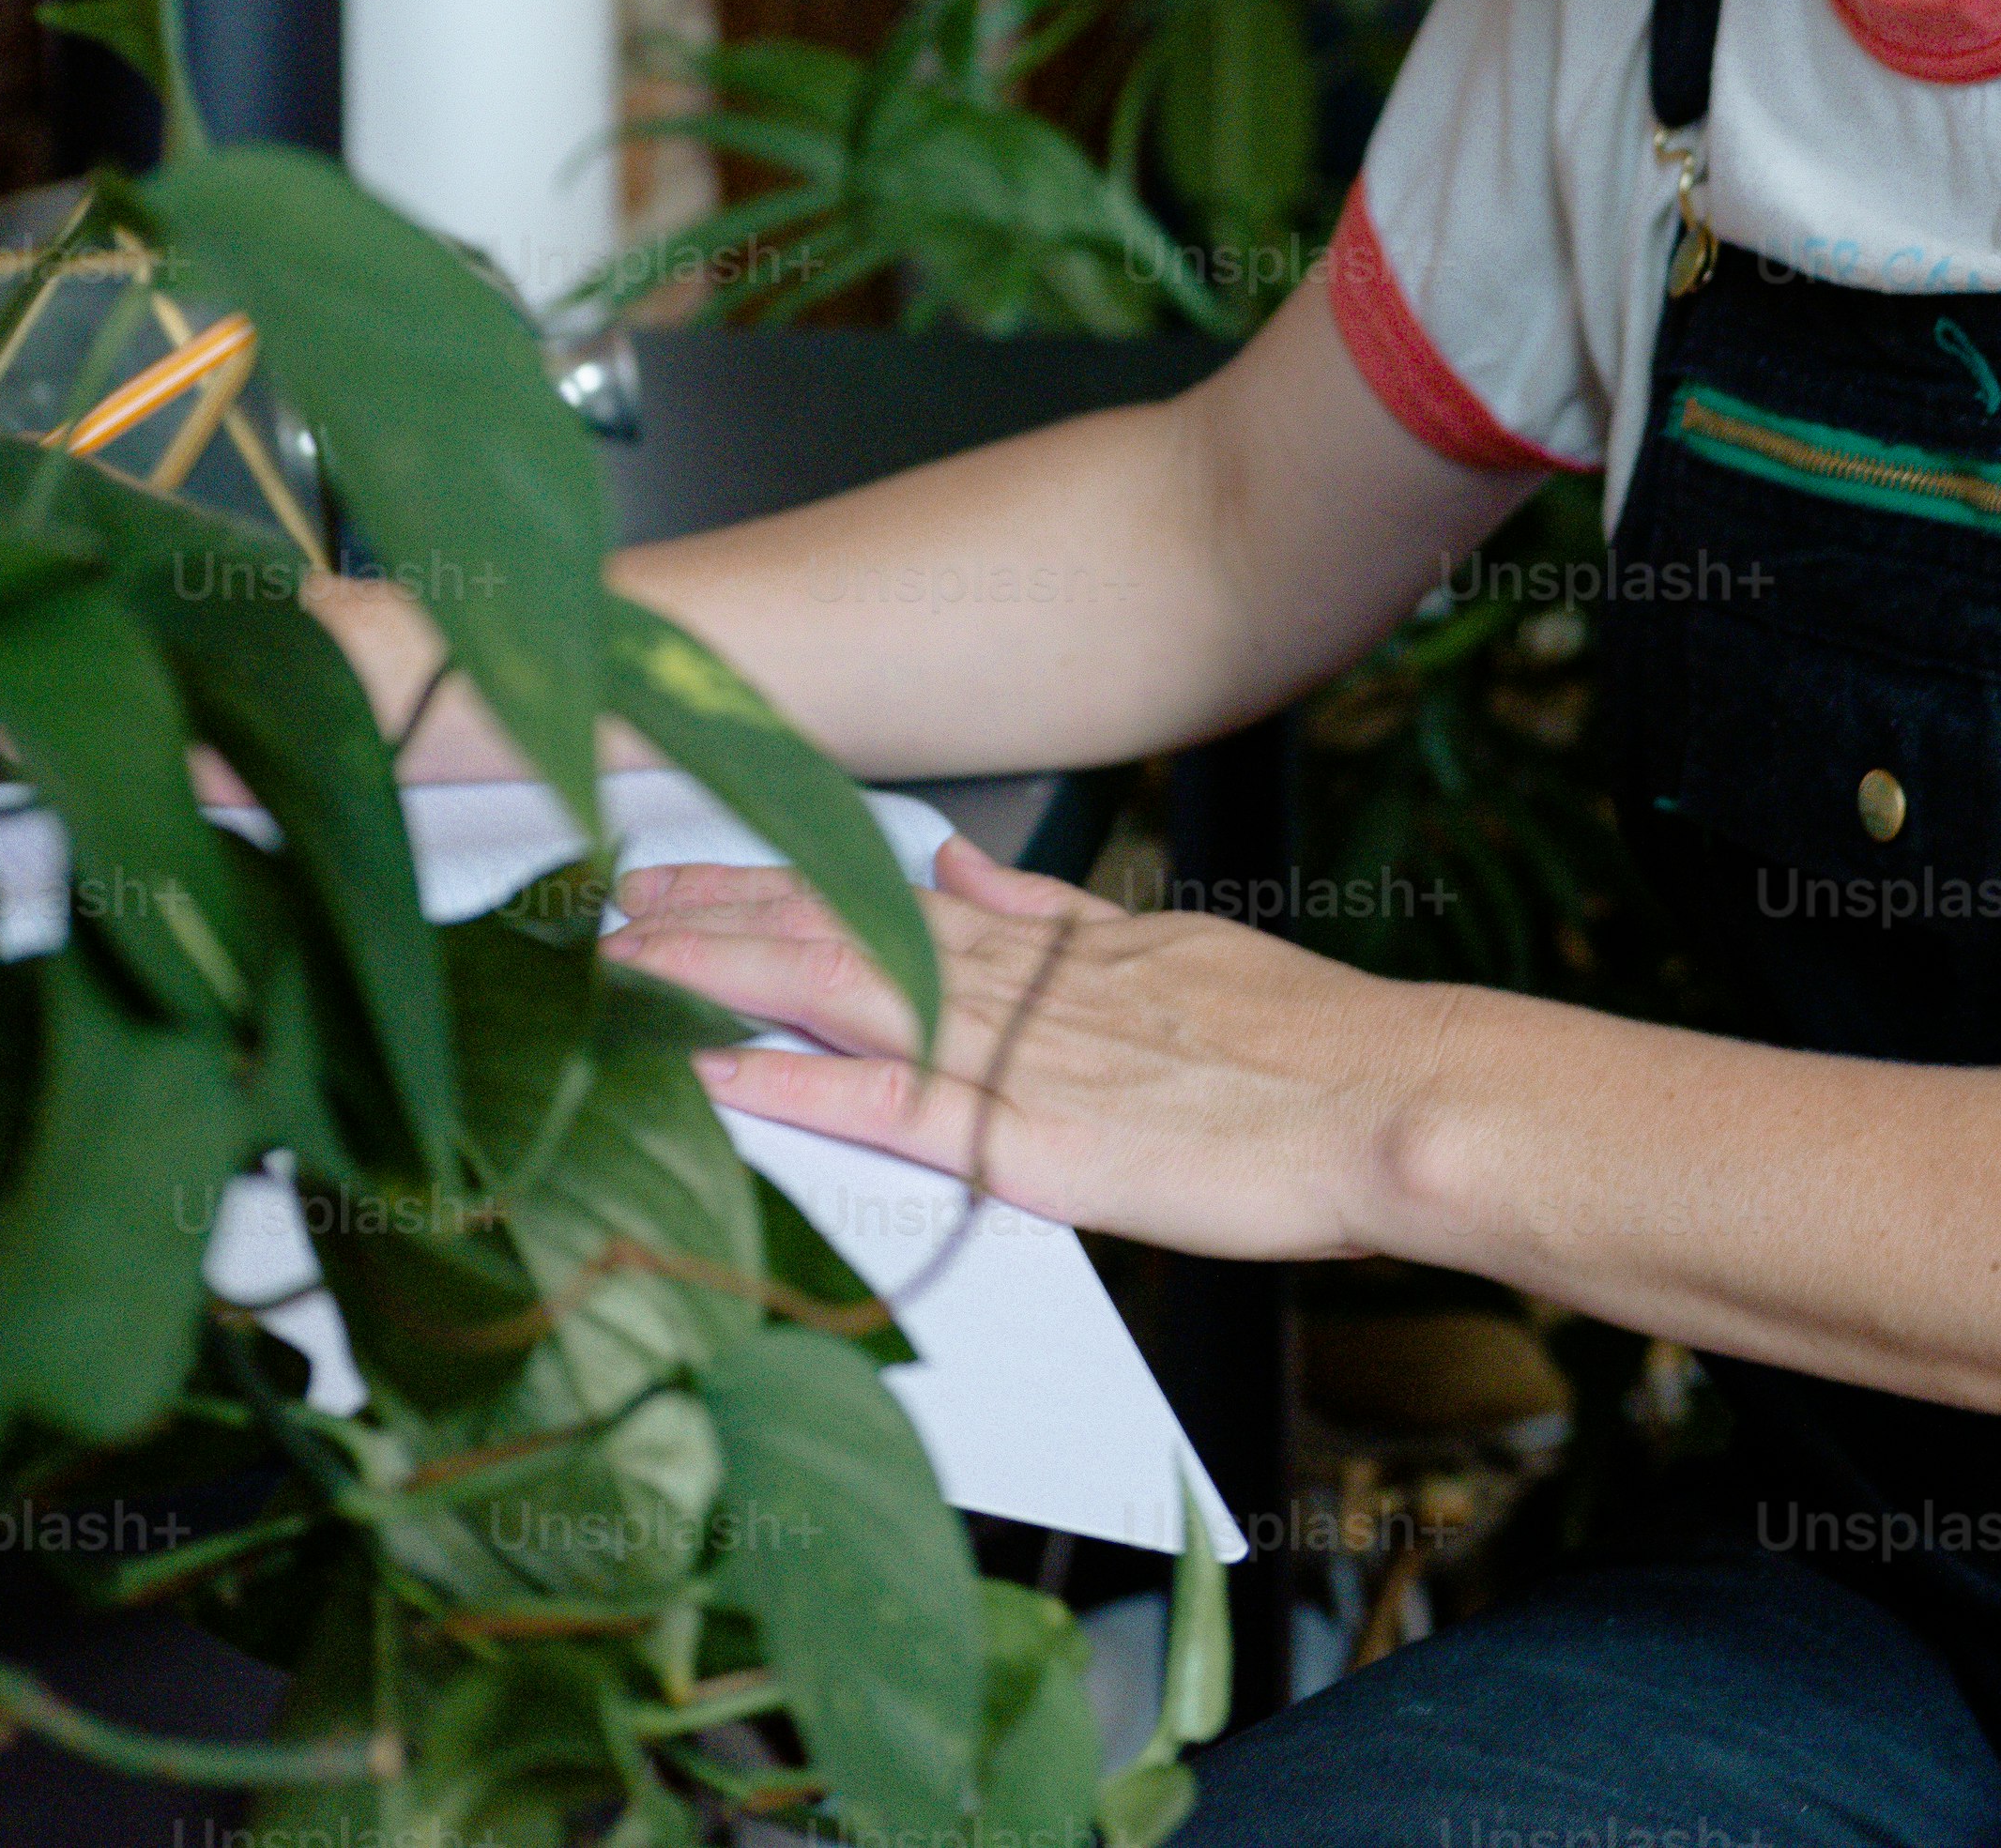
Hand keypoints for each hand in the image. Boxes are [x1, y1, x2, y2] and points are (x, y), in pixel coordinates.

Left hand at [604, 832, 1418, 1265]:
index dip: (780, 877)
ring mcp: (1021, 1056)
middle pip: (839, 928)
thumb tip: (969, 861)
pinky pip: (889, 1109)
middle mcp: (1022, 981)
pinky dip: (794, 1086)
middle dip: (716, 909)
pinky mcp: (1033, 1139)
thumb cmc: (1312, 1047)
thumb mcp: (1178, 945)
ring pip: (842, 995)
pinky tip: (714, 1073)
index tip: (694, 864)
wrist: (1392, 1096)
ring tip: (622, 961)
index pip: (888, 894)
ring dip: (722, 973)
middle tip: (608, 895)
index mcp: (1059, 941)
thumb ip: (1058, 914)